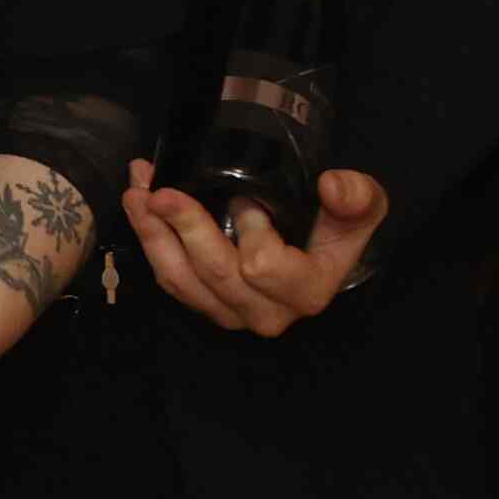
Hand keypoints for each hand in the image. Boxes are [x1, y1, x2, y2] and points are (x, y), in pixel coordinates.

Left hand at [124, 163, 391, 335]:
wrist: (319, 248)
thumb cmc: (337, 225)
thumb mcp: (362, 206)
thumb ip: (357, 197)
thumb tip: (331, 185)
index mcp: (307, 291)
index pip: (263, 266)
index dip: (249, 230)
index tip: (243, 197)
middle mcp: (268, 313)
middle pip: (214, 273)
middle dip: (184, 226)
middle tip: (159, 188)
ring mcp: (232, 313)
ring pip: (180, 279)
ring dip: (152, 233)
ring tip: (136, 192)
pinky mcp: (205, 305)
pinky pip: (169, 280)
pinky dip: (150, 241)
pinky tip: (141, 207)